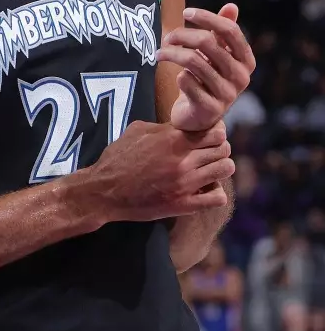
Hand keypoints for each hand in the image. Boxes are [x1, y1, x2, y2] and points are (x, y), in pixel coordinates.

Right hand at [87, 120, 234, 221]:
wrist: (104, 191)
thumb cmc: (118, 158)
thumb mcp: (137, 131)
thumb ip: (163, 126)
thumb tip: (180, 125)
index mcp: (172, 138)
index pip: (216, 131)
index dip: (216, 132)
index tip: (209, 136)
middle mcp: (183, 159)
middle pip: (224, 148)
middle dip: (219, 148)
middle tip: (209, 153)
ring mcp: (185, 183)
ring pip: (226, 170)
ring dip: (220, 168)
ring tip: (208, 171)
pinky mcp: (183, 205)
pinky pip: (218, 198)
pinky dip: (215, 193)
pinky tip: (204, 190)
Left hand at [157, 3, 255, 130]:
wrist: (199, 116)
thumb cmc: (207, 79)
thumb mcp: (217, 54)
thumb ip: (223, 31)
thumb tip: (232, 6)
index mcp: (246, 61)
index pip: (230, 30)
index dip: (207, 17)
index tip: (186, 12)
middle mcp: (241, 77)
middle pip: (207, 42)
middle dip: (182, 35)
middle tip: (167, 37)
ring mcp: (227, 95)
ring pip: (192, 61)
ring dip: (171, 54)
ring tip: (160, 53)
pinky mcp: (210, 109)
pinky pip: (186, 81)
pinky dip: (178, 75)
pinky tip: (176, 77)